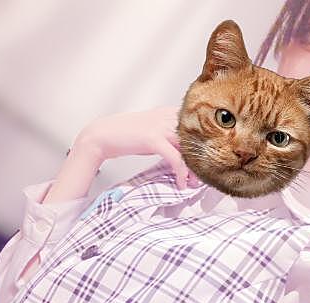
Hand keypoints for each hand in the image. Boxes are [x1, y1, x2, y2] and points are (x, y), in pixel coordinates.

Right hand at [76, 106, 198, 189]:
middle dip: (201, 159)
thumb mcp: (152, 131)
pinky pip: (175, 157)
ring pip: (188, 149)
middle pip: (195, 138)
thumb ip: (168, 136)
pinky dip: (181, 172)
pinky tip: (181, 183)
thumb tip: (181, 151)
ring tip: (196, 183)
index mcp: (169, 112)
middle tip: (205, 175)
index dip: (203, 145)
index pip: (195, 128)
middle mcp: (168, 116)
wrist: (103, 134)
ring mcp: (161, 127)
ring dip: (194, 169)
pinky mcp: (153, 139)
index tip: (206, 161)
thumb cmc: (126, 135)